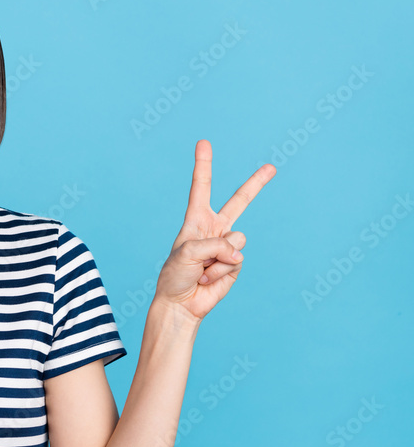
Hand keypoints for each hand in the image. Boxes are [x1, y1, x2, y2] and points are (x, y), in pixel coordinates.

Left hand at [154, 140, 275, 321]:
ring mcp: (227, 246)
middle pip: (239, 201)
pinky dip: (220, 271)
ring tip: (201, 269)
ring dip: (216, 258)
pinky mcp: (235, 264)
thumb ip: (214, 245)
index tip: (203, 142)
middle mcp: (214, 229)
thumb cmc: (174, 275)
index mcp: (196, 220)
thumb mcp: (185, 253)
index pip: (201, 188)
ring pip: (236, 240)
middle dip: (256, 184)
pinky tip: (208, 278)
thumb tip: (239, 253)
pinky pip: (236, 260)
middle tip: (272, 167)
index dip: (203, 165)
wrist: (180, 303)